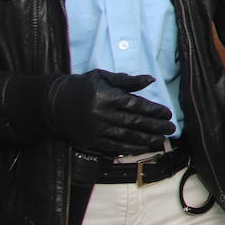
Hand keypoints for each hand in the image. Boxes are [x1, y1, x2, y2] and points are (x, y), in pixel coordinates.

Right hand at [46, 69, 174, 156]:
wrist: (52, 105)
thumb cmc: (81, 86)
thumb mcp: (102, 77)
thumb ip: (127, 80)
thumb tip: (150, 79)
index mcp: (106, 96)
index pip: (136, 105)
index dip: (153, 110)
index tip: (167, 113)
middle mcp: (102, 114)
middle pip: (135, 122)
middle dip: (155, 126)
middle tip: (171, 128)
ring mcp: (97, 130)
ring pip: (127, 137)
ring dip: (147, 139)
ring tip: (162, 140)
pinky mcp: (92, 141)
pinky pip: (115, 146)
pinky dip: (131, 148)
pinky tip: (144, 147)